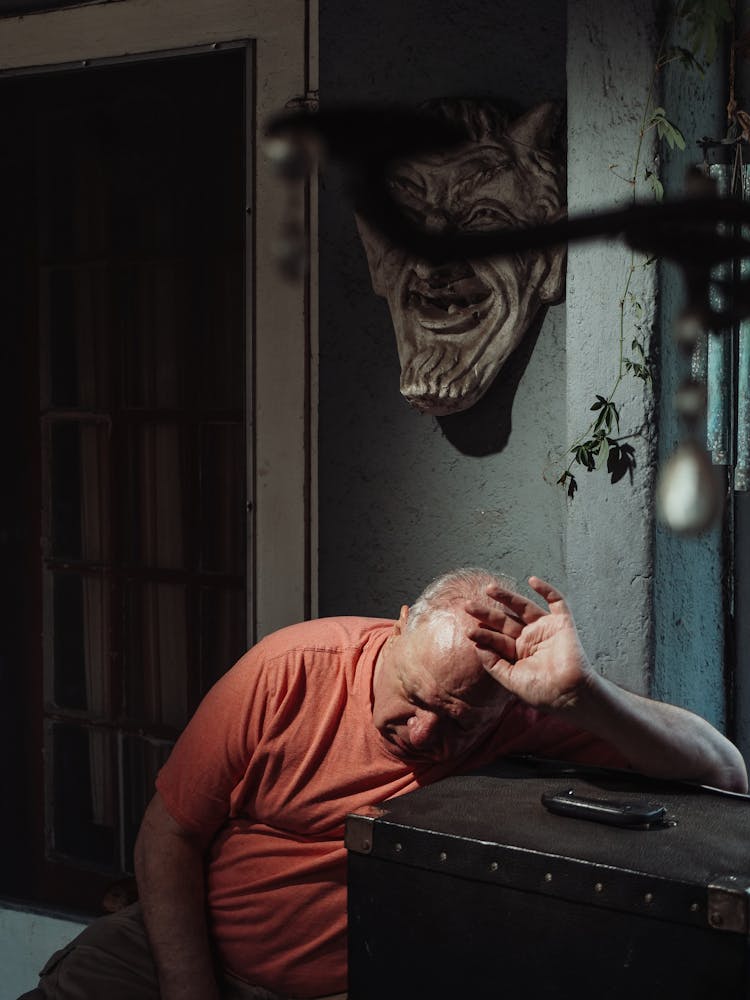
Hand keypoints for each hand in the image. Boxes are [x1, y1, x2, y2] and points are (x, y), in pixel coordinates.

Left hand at [465, 576, 592, 711]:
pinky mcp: (561, 623)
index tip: (469, 632)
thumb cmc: (543, 692)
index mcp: (518, 652)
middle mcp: (530, 638)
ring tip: (489, 588)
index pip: (497, 638)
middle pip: (505, 620)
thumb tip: (476, 646)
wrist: (570, 695)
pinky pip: (556, 602)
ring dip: (507, 597)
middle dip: (486, 612)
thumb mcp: (511, 680)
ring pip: (523, 607)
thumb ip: (493, 664)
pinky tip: (532, 580)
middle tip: (467, 605)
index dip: (483, 634)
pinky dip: (546, 590)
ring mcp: (545, 629)